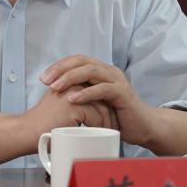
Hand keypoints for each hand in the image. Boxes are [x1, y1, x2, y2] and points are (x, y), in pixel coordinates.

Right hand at [20, 84, 117, 144]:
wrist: (27, 132)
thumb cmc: (43, 125)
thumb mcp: (61, 108)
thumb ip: (75, 102)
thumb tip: (96, 112)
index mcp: (69, 82)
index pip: (96, 88)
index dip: (106, 103)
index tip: (112, 116)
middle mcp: (71, 83)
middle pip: (101, 95)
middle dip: (111, 111)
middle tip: (116, 125)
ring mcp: (72, 93)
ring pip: (102, 106)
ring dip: (109, 121)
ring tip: (112, 132)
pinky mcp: (73, 105)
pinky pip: (96, 116)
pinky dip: (102, 127)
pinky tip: (103, 135)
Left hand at [40, 55, 156, 147]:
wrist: (142, 127)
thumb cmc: (117, 116)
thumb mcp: (94, 103)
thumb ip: (81, 94)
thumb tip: (55, 94)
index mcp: (100, 71)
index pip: (76, 60)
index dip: (59, 66)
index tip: (43, 77)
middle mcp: (108, 71)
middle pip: (81, 61)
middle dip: (60, 69)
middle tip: (45, 80)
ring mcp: (116, 80)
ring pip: (90, 71)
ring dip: (70, 78)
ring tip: (55, 88)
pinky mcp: (122, 93)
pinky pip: (102, 89)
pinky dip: (86, 93)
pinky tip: (73, 99)